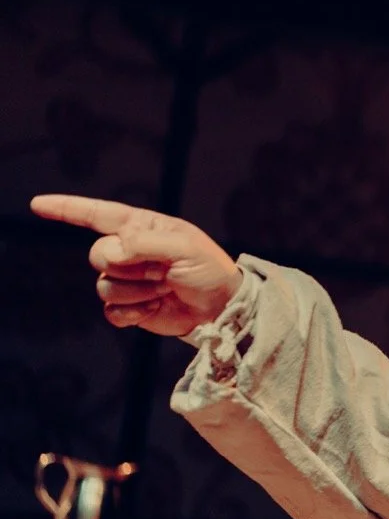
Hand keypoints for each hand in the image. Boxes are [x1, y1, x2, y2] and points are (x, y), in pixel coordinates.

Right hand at [30, 194, 243, 336]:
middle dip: (130, 267)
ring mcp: (127, 280)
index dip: (66, 209)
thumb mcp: (185, 247)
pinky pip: (111, 311)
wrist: (221, 307)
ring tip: (165, 288)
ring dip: (138, 292)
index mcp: (140, 227)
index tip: (37, 205)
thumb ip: (145, 243)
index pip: (96, 214)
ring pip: (105, 286)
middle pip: (98, 256)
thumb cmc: (209, 270)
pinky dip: (134, 313)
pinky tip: (156, 307)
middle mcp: (129, 251)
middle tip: (163, 271)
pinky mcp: (129, 307)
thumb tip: (109, 252)